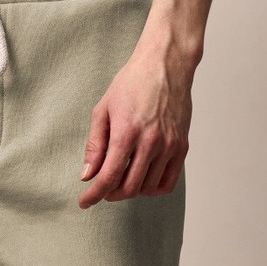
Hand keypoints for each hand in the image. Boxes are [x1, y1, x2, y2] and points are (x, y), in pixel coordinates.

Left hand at [78, 43, 192, 207]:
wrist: (166, 64)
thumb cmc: (131, 83)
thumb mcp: (102, 110)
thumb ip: (94, 146)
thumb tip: (87, 175)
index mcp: (126, 133)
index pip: (108, 177)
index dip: (94, 194)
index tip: (84, 201)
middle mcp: (150, 142)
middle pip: (128, 187)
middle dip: (110, 194)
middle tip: (101, 189)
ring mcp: (169, 145)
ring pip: (147, 187)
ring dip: (130, 191)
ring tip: (120, 180)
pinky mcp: (182, 146)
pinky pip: (168, 182)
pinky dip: (152, 188)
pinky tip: (141, 180)